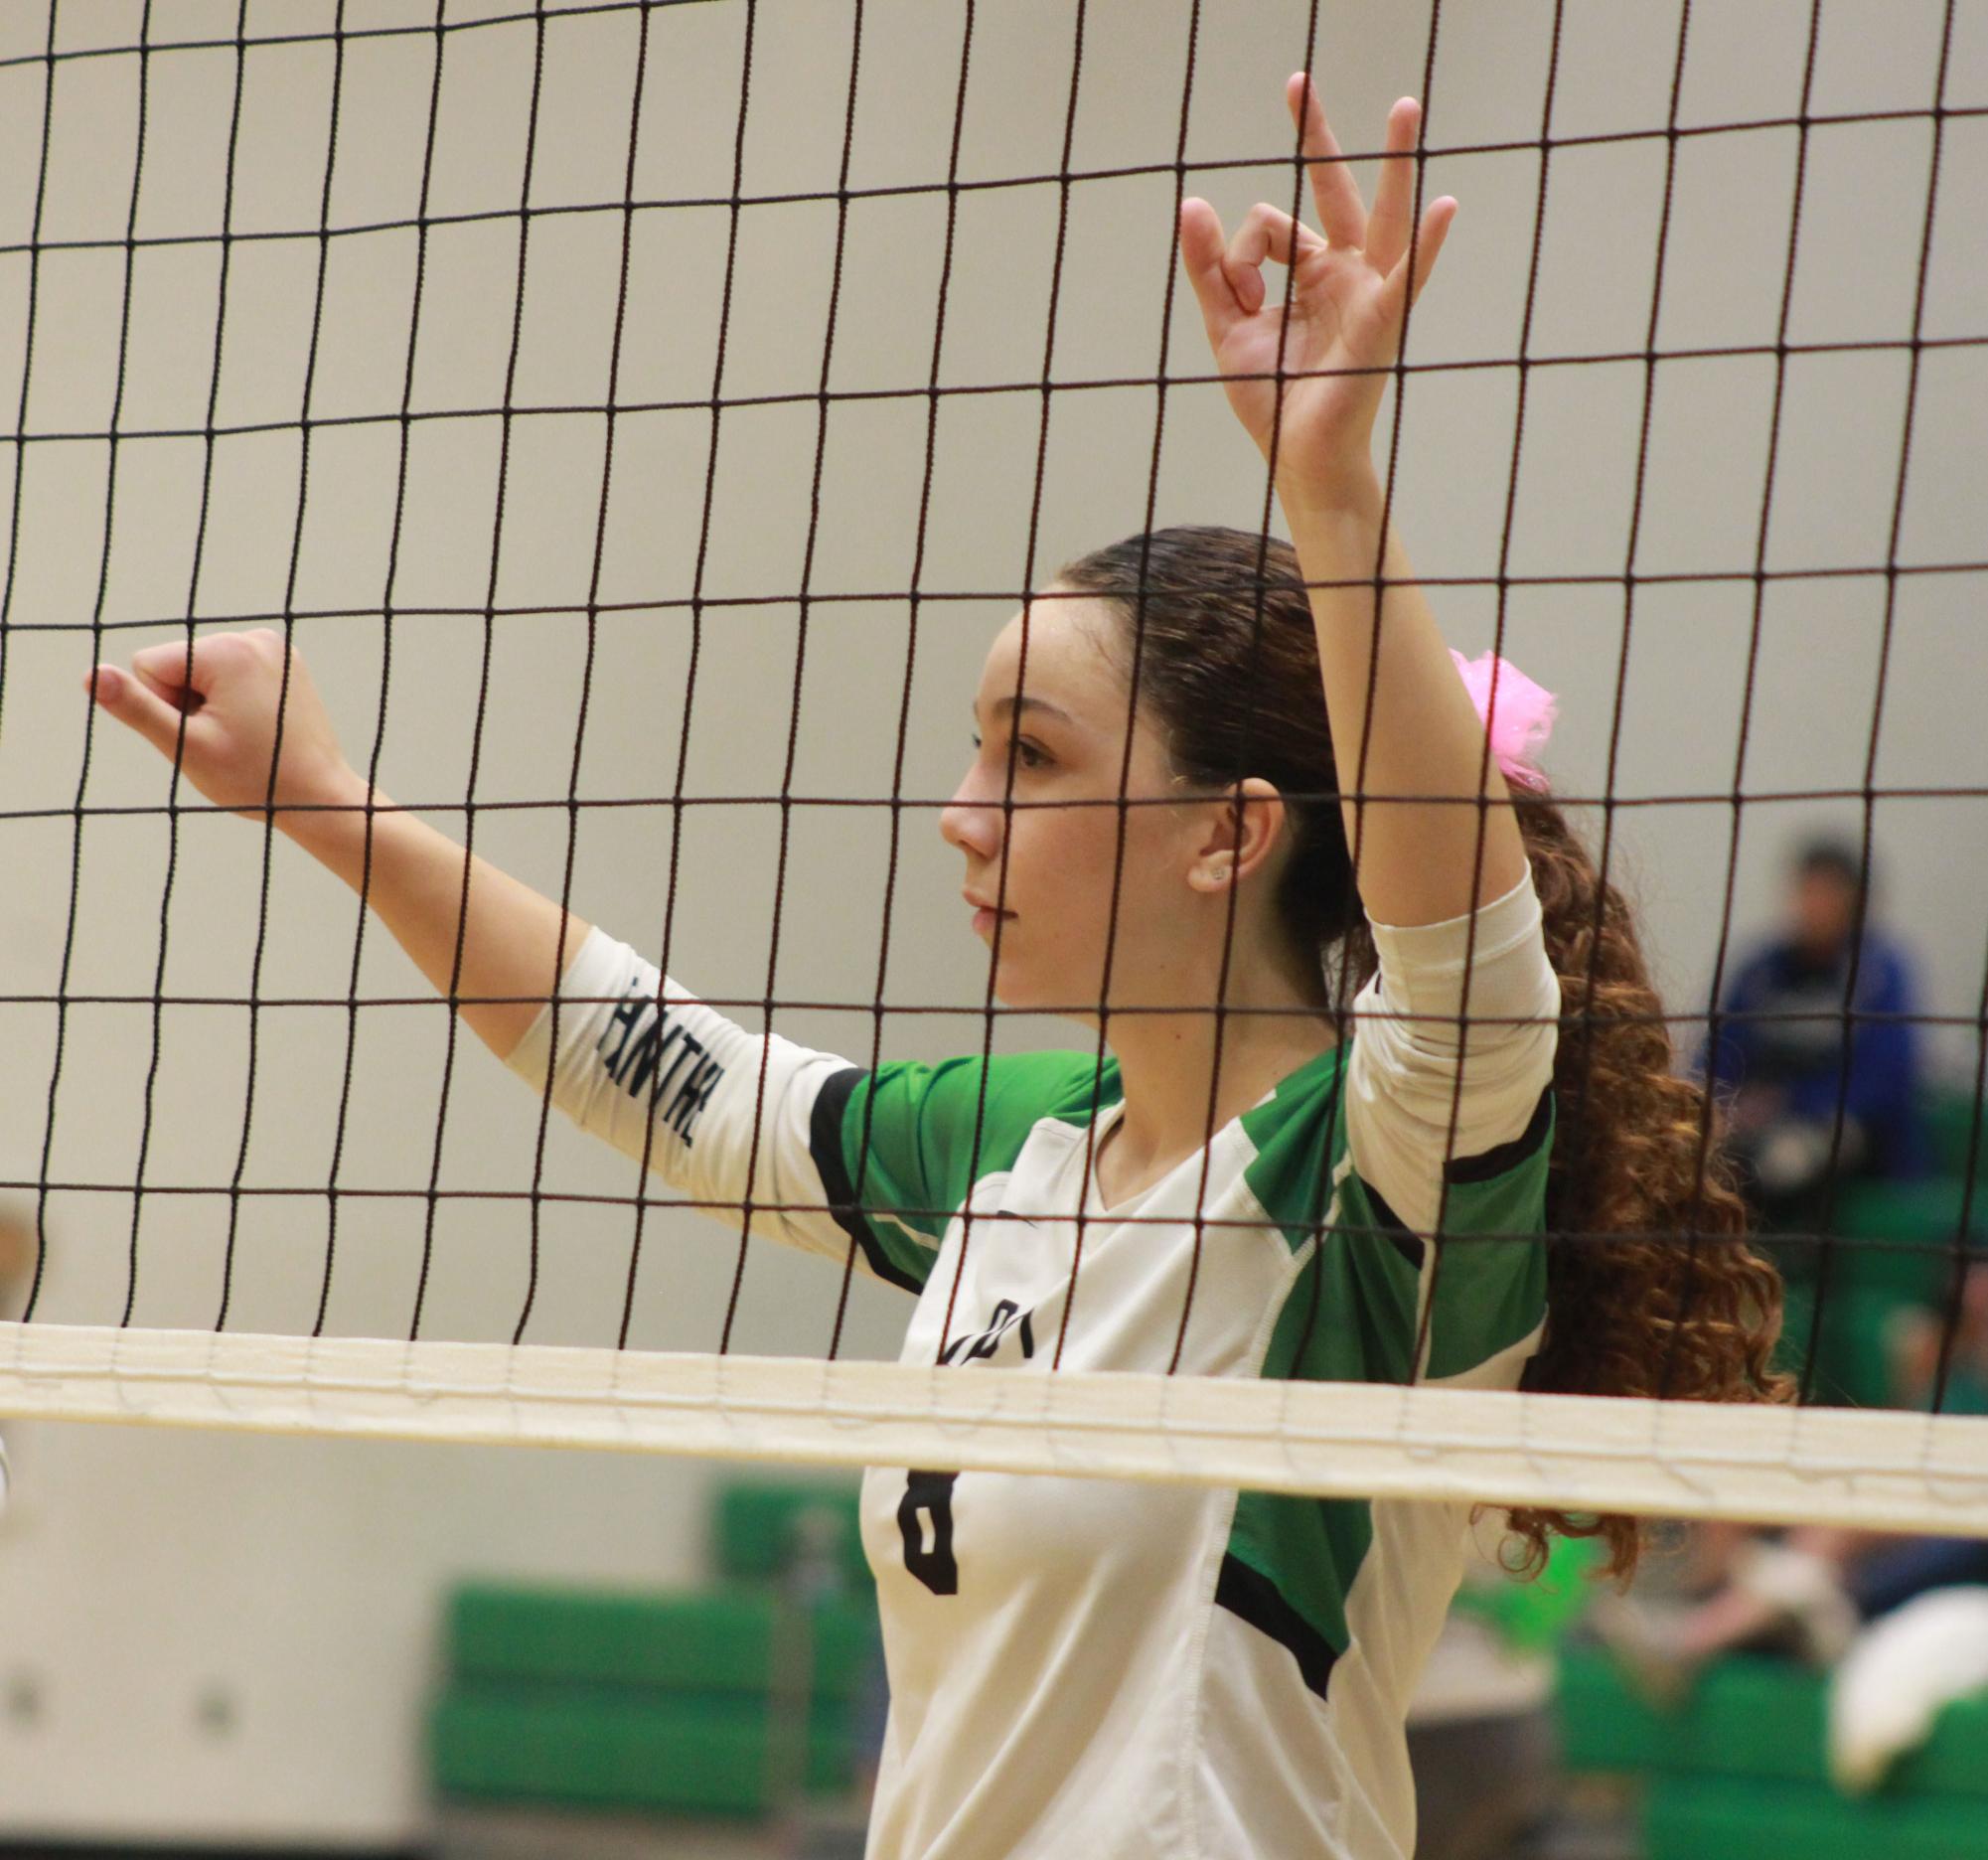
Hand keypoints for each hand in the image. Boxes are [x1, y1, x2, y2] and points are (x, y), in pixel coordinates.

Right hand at [86, 629, 362, 825]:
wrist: (321, 797)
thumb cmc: (255, 779)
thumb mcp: (187, 747)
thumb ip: (137, 709)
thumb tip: (92, 676)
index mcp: (227, 651)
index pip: (148, 665)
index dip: (165, 707)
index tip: (205, 732)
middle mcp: (253, 637)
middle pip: (177, 665)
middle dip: (189, 703)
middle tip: (229, 739)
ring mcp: (274, 647)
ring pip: (202, 671)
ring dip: (212, 703)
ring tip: (247, 735)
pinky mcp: (286, 661)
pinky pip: (232, 674)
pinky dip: (236, 699)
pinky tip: (260, 725)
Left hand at [1178, 75, 1454, 501]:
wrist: (1299, 456)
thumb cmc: (1272, 399)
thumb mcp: (1226, 326)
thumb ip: (1209, 268)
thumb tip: (1192, 202)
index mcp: (1307, 273)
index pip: (1268, 225)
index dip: (1240, 252)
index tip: (1239, 292)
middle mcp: (1343, 272)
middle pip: (1331, 190)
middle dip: (1315, 137)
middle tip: (1297, 82)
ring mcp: (1368, 291)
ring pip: (1381, 213)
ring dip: (1393, 160)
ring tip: (1404, 107)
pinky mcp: (1382, 321)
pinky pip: (1409, 276)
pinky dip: (1428, 244)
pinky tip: (1444, 207)